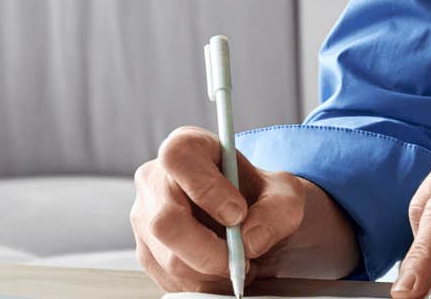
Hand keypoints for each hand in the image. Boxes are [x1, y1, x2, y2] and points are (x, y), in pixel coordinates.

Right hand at [132, 125, 361, 292]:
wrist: (253, 222)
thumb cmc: (261, 198)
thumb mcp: (285, 196)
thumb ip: (276, 211)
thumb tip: (250, 239)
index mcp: (186, 148)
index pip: (178, 160)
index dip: (207, 189)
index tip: (238, 213)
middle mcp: (155, 180)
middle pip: (165, 222)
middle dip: (209, 251)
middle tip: (242, 257)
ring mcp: (145, 219)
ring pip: (171, 259)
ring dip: (213, 272)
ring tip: (239, 262)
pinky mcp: (148, 254)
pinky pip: (172, 280)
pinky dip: (205, 283)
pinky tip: (222, 270)